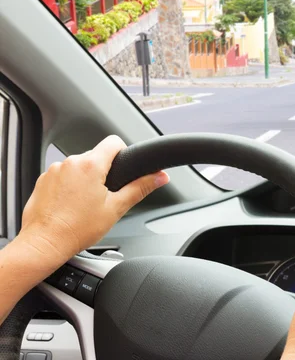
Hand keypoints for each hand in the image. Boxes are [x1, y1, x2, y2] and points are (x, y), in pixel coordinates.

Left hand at [18, 135, 168, 262]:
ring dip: (85, 179)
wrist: (44, 243)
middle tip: (104, 197)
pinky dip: (69, 186)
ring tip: (85, 204)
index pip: (113, 142)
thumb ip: (140, 188)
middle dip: (104, 172)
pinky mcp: (43, 180)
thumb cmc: (77, 229)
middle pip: (96, 156)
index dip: (123, 152)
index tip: (123, 168)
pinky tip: (70, 205)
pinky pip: (63, 176)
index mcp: (90, 165)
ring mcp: (54, 170)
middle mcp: (70, 162)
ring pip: (79, 167)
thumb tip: (160, 177)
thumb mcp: (116, 208)